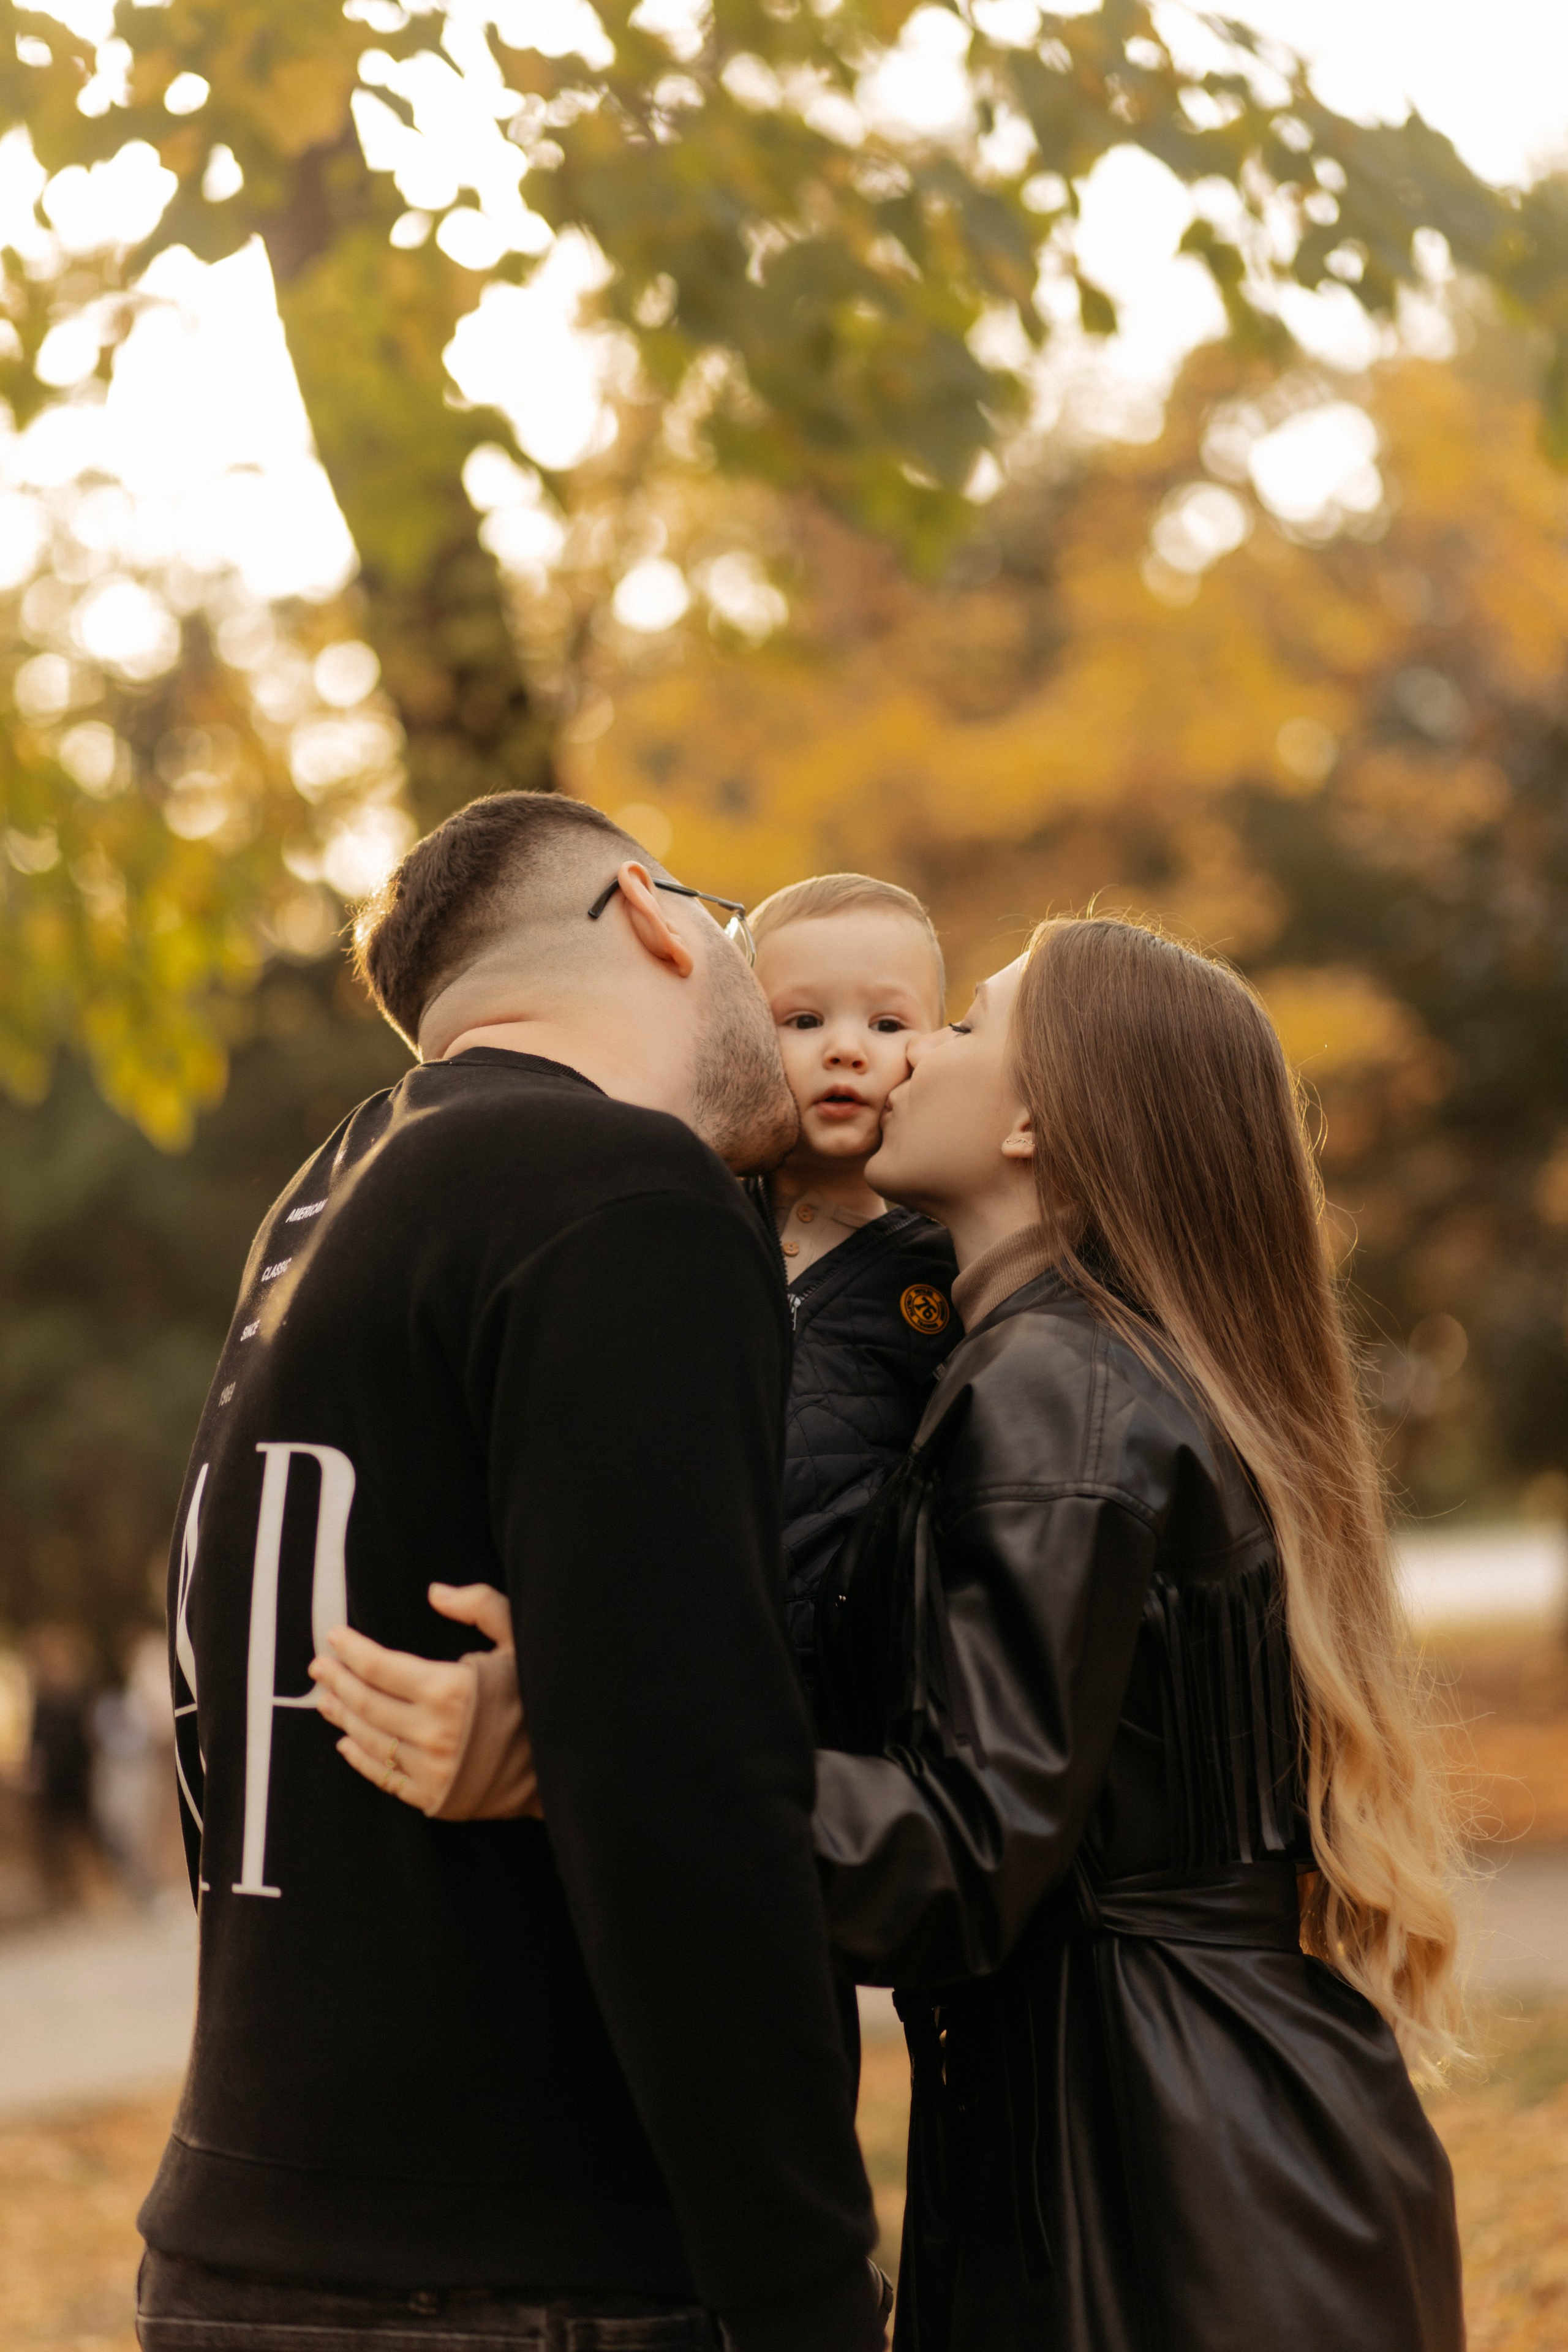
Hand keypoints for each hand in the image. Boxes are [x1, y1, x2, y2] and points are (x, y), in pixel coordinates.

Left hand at [309, 1582, 541, 1821]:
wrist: (566, 1767)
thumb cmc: (539, 1695)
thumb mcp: (519, 1640)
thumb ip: (481, 1606)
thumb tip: (435, 1592)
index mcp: (449, 1690)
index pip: (380, 1667)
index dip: (351, 1650)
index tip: (334, 1637)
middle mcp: (432, 1732)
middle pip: (365, 1703)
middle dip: (337, 1680)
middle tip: (319, 1665)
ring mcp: (429, 1770)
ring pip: (368, 1739)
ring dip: (341, 1717)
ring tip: (326, 1699)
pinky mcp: (433, 1798)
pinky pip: (383, 1777)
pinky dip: (359, 1759)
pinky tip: (346, 1744)